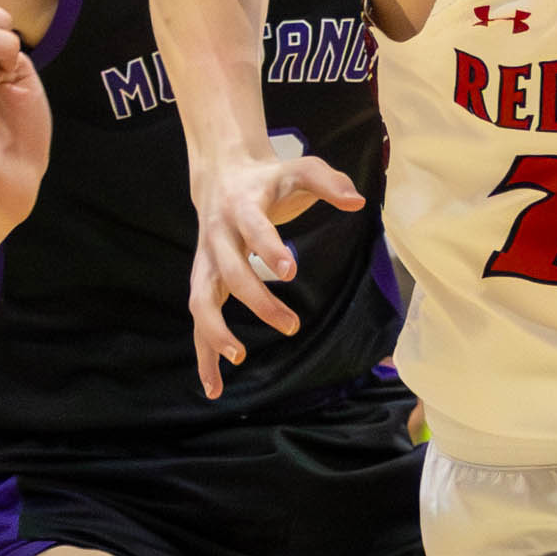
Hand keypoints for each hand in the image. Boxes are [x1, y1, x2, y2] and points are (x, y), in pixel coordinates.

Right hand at [189, 140, 369, 395]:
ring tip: (238, 358)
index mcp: (240, 208)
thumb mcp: (298, 169)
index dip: (268, 247)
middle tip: (291, 325)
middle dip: (257, 301)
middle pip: (229, 273)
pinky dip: (203, 355)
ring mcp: (205, 262)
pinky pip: (199, 321)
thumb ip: (328, 181)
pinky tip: (213, 386)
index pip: (251, 227)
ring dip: (214, 333)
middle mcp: (217, 237)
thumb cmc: (267, 178)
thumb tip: (357, 202)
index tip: (290, 270)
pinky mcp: (202, 282)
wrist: (220, 173)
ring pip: (201, 302)